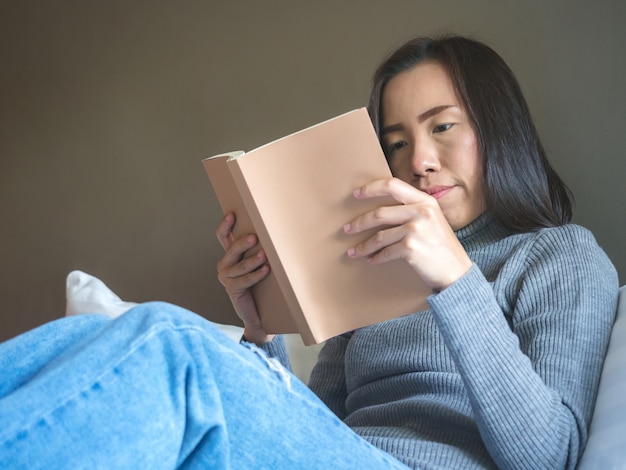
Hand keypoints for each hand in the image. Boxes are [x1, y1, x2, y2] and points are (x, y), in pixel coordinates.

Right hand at [216, 212, 273, 343]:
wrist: (257, 313)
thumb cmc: (260, 285)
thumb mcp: (257, 264)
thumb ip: (258, 250)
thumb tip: (274, 233)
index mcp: (229, 255)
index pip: (222, 236)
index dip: (225, 225)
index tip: (232, 215)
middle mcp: (224, 264)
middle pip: (232, 249)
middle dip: (242, 243)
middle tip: (254, 238)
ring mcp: (226, 277)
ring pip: (240, 266)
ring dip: (253, 260)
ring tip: (265, 255)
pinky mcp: (232, 289)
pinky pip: (245, 280)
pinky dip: (257, 274)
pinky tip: (266, 270)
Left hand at [344, 178, 472, 290]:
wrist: (457, 272)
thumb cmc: (441, 247)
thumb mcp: (432, 220)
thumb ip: (412, 210)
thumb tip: (380, 210)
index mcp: (425, 201)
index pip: (392, 185)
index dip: (371, 188)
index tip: (356, 194)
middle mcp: (422, 212)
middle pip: (380, 213)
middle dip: (359, 222)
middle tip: (347, 229)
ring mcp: (416, 229)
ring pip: (379, 236)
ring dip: (363, 245)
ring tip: (354, 251)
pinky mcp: (411, 248)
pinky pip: (385, 252)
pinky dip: (376, 257)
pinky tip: (371, 260)